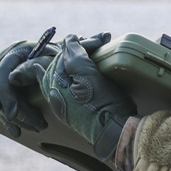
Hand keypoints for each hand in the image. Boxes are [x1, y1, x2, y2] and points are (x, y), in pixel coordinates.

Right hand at [0, 39, 59, 136]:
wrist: (62, 55)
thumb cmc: (57, 54)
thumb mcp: (49, 57)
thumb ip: (33, 65)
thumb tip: (12, 78)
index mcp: (11, 56)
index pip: (2, 76)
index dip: (6, 97)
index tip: (13, 115)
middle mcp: (5, 68)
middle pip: (3, 94)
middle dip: (19, 113)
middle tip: (39, 126)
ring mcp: (6, 79)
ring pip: (4, 103)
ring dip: (19, 119)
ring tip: (38, 128)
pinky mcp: (12, 89)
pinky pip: (8, 106)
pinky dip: (14, 119)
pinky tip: (18, 132)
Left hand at [12, 32, 134, 161]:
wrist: (115, 132)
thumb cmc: (104, 104)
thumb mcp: (89, 76)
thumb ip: (75, 56)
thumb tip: (68, 40)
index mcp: (55, 85)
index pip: (63, 56)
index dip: (78, 44)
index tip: (95, 38)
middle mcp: (54, 94)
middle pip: (61, 64)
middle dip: (75, 50)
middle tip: (96, 41)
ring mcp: (62, 103)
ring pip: (62, 73)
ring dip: (72, 59)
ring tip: (86, 50)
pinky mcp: (73, 109)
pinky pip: (64, 85)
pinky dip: (66, 74)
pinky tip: (68, 70)